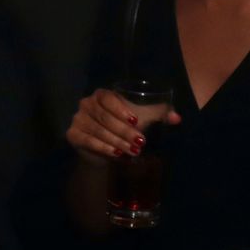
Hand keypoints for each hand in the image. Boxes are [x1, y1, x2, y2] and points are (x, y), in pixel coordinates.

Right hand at [67, 86, 181, 160]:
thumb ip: (160, 114)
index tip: (136, 121)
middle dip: (124, 131)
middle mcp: (86, 103)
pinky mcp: (72, 134)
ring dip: (116, 141)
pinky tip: (116, 154)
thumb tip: (177, 117)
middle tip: (140, 142)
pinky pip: (88, 140)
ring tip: (132, 151)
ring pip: (98, 130)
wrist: (107, 151)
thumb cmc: (125, 128)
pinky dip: (103, 147)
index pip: (109, 98)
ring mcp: (78, 119)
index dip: (121, 109)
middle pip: (105, 117)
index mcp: (102, 95)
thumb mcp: (144, 119)